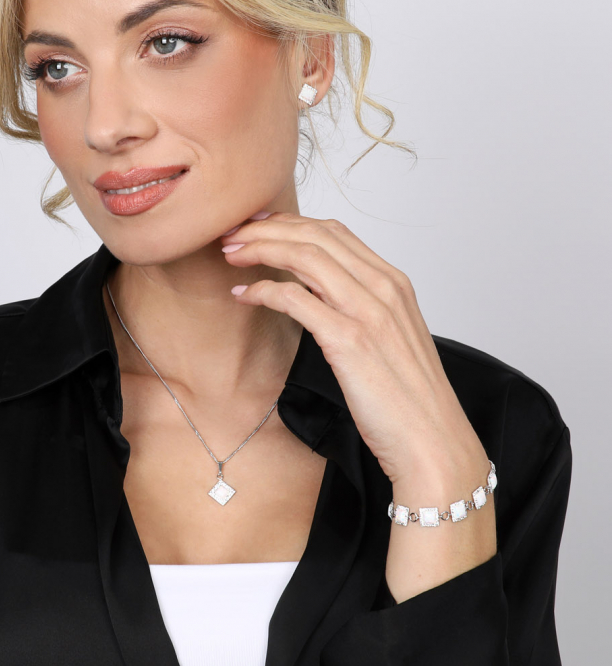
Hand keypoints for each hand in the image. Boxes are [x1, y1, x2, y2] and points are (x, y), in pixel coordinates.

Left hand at [221, 211, 487, 488]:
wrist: (432, 441)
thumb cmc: (408, 399)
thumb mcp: (390, 338)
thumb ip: (361, 308)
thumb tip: (319, 293)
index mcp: (394, 283)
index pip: (335, 232)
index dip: (291, 223)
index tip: (259, 227)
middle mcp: (384, 288)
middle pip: (315, 235)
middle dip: (268, 229)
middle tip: (234, 235)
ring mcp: (368, 311)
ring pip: (304, 256)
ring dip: (260, 249)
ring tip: (232, 255)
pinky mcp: (349, 339)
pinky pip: (294, 298)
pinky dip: (263, 290)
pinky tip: (244, 295)